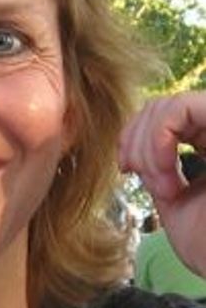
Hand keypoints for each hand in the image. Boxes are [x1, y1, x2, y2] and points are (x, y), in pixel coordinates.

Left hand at [119, 91, 205, 276]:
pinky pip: (182, 108)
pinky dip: (159, 140)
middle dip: (134, 138)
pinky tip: (166, 179)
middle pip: (164, 105)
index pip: (167, 116)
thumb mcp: (177, 203)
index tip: (125, 168)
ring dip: (148, 146)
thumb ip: (158, 171)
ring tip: (160, 187)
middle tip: (133, 173)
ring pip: (171, 104)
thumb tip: (133, 153)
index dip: (135, 135)